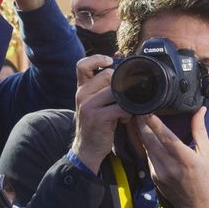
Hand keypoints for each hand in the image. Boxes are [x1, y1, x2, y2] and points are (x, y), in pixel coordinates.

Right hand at [71, 55, 128, 171]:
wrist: (86, 148)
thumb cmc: (95, 123)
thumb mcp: (93, 102)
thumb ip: (102, 84)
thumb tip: (118, 59)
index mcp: (81, 88)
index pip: (82, 65)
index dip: (97, 58)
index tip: (110, 61)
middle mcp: (82, 94)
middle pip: (107, 75)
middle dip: (121, 84)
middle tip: (124, 97)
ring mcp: (88, 106)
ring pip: (115, 90)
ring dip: (126, 99)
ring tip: (125, 109)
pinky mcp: (98, 117)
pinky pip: (120, 107)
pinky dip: (127, 112)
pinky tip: (124, 119)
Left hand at [134, 107, 208, 207]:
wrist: (195, 205)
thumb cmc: (204, 177)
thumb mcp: (207, 153)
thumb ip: (200, 130)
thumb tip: (200, 110)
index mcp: (186, 158)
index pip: (167, 138)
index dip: (155, 124)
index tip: (146, 111)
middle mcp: (170, 165)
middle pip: (150, 141)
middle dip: (141, 124)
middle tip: (136, 108)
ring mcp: (159, 172)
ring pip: (146, 147)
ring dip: (140, 132)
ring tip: (136, 117)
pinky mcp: (153, 175)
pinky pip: (147, 155)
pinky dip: (144, 143)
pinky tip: (142, 133)